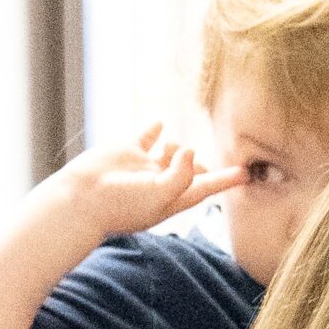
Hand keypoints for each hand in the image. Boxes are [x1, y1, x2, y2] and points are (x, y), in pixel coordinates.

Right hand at [46, 122, 245, 240]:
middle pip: (193, 169)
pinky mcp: (127, 150)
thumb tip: (189, 149)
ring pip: (173, 149)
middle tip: (203, 165)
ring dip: (177, 147)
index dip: (227, 179)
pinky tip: (160, 122)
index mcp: (174, 198)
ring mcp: (145, 165)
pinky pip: (147, 135)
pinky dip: (155, 128)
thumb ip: (182, 175)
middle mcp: (162, 182)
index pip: (208, 186)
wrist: (81, 199)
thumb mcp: (160, 196)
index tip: (248, 173)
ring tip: (168, 154)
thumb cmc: (122, 205)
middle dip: (202, 165)